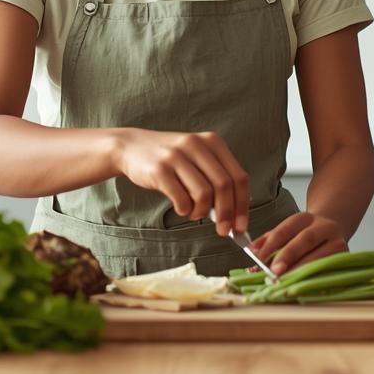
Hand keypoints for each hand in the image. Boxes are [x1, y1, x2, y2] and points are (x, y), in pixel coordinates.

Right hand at [113, 129, 249, 235]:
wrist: (131, 147)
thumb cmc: (170, 159)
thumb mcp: (196, 158)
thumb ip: (215, 179)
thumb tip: (233, 216)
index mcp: (212, 142)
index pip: (238, 177)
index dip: (243, 205)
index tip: (241, 227)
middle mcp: (196, 145)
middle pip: (224, 186)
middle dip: (227, 214)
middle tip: (223, 231)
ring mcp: (177, 155)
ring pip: (204, 194)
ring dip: (202, 212)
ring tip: (194, 213)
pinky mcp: (159, 169)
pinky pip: (181, 198)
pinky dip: (184, 210)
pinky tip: (181, 208)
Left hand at [250, 212, 348, 275]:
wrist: (336, 229)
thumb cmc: (305, 233)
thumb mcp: (288, 230)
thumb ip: (269, 240)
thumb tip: (251, 251)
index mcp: (306, 218)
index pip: (286, 229)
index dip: (271, 243)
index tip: (258, 258)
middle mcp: (324, 227)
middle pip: (305, 239)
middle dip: (288, 256)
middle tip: (274, 271)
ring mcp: (338, 242)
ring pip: (319, 256)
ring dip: (301, 270)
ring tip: (286, 281)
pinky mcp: (345, 257)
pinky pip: (327, 268)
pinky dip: (313, 277)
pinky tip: (302, 284)